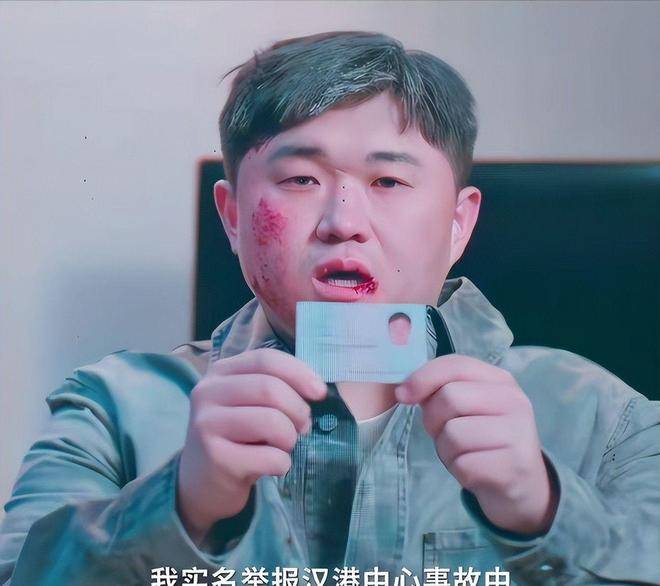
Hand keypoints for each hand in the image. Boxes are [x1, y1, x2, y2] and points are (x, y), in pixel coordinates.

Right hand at [177, 348, 326, 542]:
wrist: (202, 483)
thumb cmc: (238, 437)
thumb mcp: (250, 403)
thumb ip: (277, 387)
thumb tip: (317, 388)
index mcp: (221, 372)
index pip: (266, 359)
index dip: (299, 372)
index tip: (320, 392)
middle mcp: (208, 392)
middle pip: (270, 388)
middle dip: (298, 410)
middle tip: (302, 428)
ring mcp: (207, 424)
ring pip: (272, 422)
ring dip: (290, 438)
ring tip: (284, 446)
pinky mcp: (215, 458)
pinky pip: (270, 457)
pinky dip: (282, 464)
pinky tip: (272, 467)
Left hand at [395, 354, 557, 535]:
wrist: (522, 488)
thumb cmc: (484, 442)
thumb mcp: (467, 409)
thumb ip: (442, 391)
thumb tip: (404, 390)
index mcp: (501, 381)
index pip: (456, 364)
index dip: (423, 377)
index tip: (402, 395)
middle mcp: (514, 401)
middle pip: (449, 397)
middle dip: (434, 420)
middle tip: (445, 434)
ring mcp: (518, 433)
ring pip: (453, 433)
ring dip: (446, 450)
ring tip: (464, 454)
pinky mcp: (513, 467)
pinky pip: (463, 464)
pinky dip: (459, 470)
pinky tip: (475, 471)